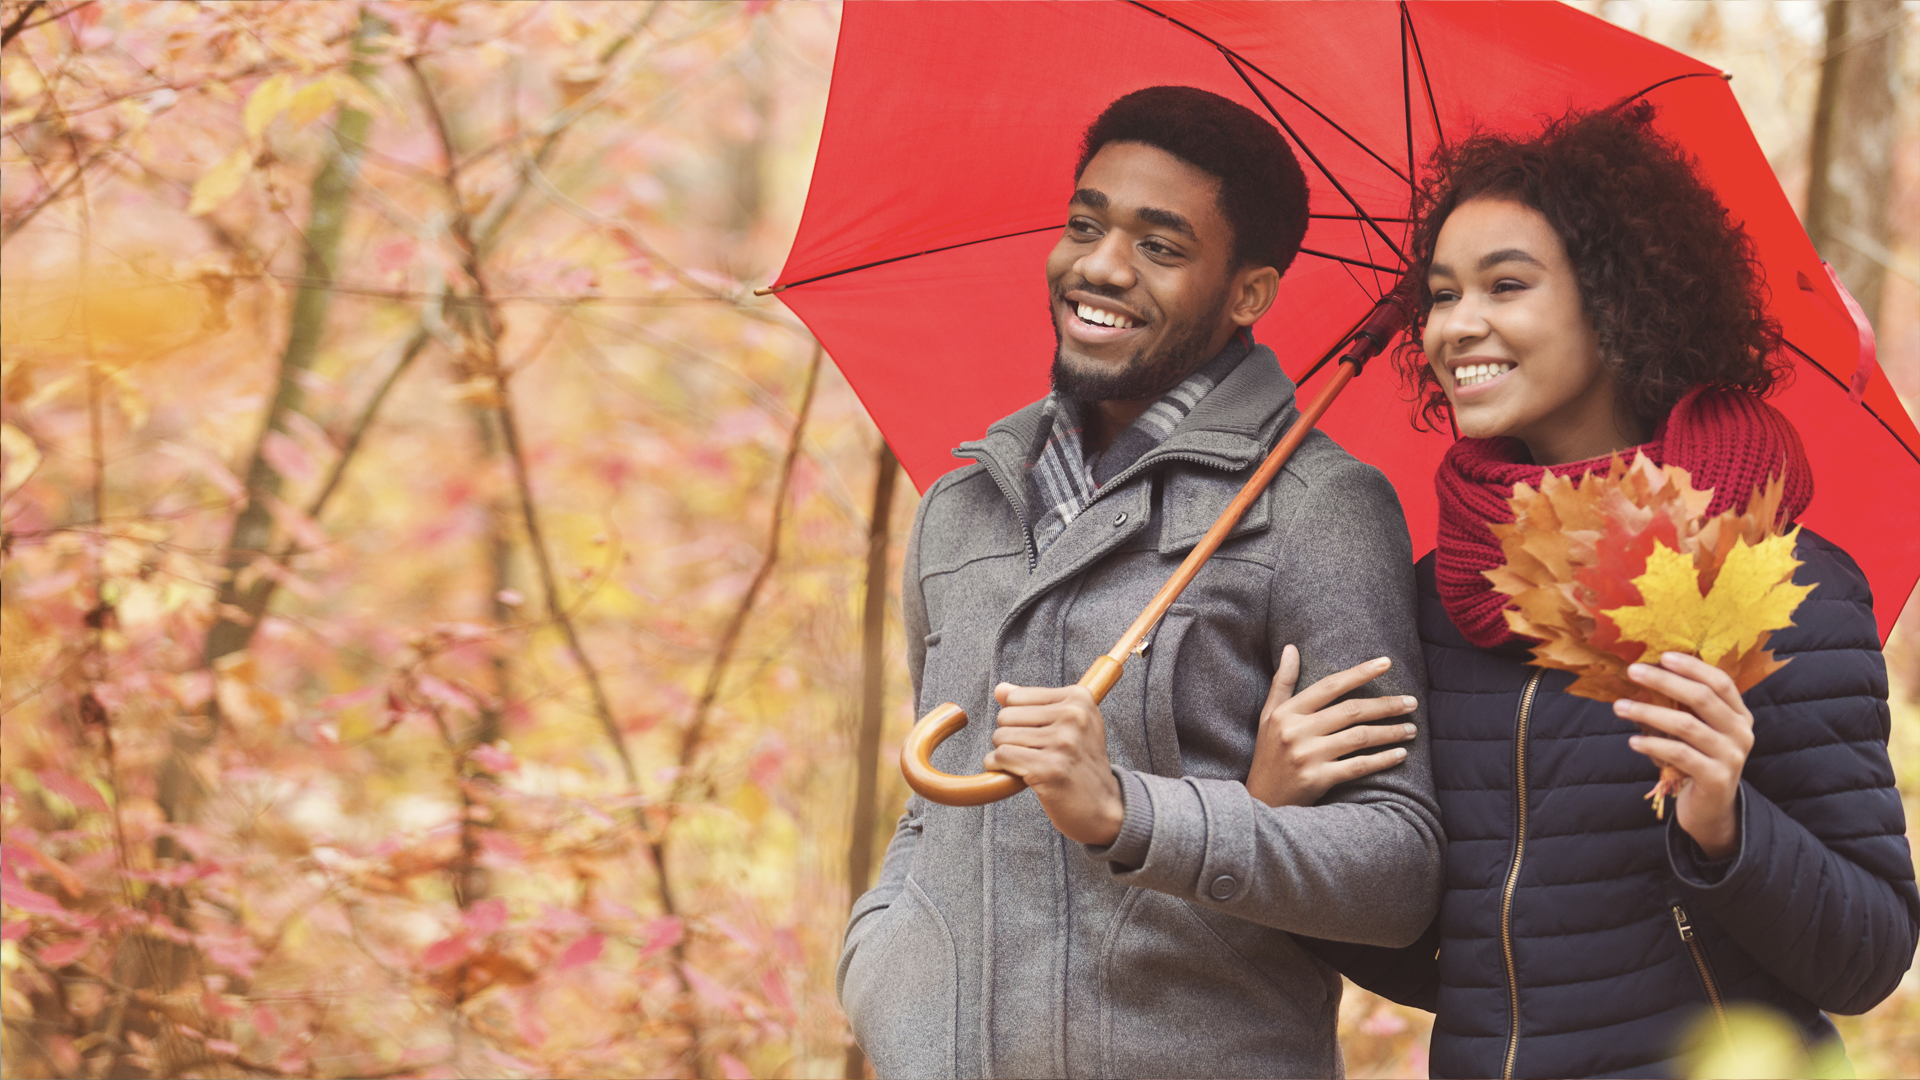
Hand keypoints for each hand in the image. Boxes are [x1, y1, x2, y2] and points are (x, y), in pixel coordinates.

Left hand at [982, 682, 1124, 845]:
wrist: (1104, 806)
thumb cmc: (1081, 764)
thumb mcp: (1068, 725)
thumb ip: (1033, 703)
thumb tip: (1000, 689)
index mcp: (1079, 698)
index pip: (1016, 697)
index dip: (1017, 719)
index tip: (1036, 735)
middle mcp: (1073, 716)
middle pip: (1006, 716)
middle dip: (1008, 737)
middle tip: (1030, 753)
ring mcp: (1063, 742)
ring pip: (1001, 737)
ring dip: (1004, 754)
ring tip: (1026, 764)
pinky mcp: (1050, 768)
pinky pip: (1002, 756)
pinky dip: (998, 767)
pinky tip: (1014, 774)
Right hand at [1245, 646, 1417, 806]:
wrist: (1261, 801)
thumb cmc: (1268, 754)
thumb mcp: (1269, 716)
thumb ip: (1282, 682)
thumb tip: (1291, 648)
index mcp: (1287, 712)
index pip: (1330, 686)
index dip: (1360, 673)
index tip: (1386, 663)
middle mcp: (1297, 731)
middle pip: (1351, 711)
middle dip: (1386, 705)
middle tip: (1411, 702)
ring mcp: (1308, 756)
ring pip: (1359, 737)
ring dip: (1390, 732)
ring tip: (1410, 729)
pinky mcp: (1318, 779)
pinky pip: (1358, 766)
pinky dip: (1383, 760)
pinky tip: (1400, 754)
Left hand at [1619, 652, 1753, 859]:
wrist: (1711, 808)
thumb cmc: (1697, 760)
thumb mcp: (1697, 730)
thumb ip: (1684, 707)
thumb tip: (1644, 675)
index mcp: (1739, 715)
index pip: (1721, 682)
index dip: (1693, 667)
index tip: (1662, 655)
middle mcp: (1741, 732)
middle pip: (1703, 698)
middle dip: (1665, 681)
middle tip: (1633, 671)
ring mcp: (1731, 756)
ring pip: (1687, 725)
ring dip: (1649, 712)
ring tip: (1620, 707)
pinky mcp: (1717, 778)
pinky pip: (1680, 754)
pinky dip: (1653, 744)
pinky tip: (1633, 740)